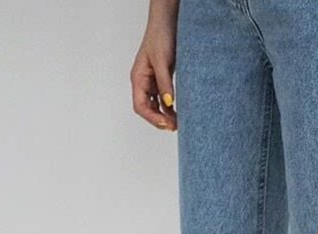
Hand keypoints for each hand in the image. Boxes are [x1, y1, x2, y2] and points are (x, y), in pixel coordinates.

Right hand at [131, 0, 179, 130]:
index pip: (140, 106)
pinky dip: (170, 108)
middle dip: (159, 120)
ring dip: (166, 116)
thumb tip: (168, 104)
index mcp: (138, 78)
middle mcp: (143, 82)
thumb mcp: (163, 61)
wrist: (167, 22)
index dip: (152, 118)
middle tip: (175, 126)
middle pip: (147, 109)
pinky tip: (179, 113)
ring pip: (156, 106)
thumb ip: (165, 83)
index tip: (166, 124)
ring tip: (179, 123)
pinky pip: (163, 99)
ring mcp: (152, 82)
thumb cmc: (160, 36)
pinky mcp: (161, 80)